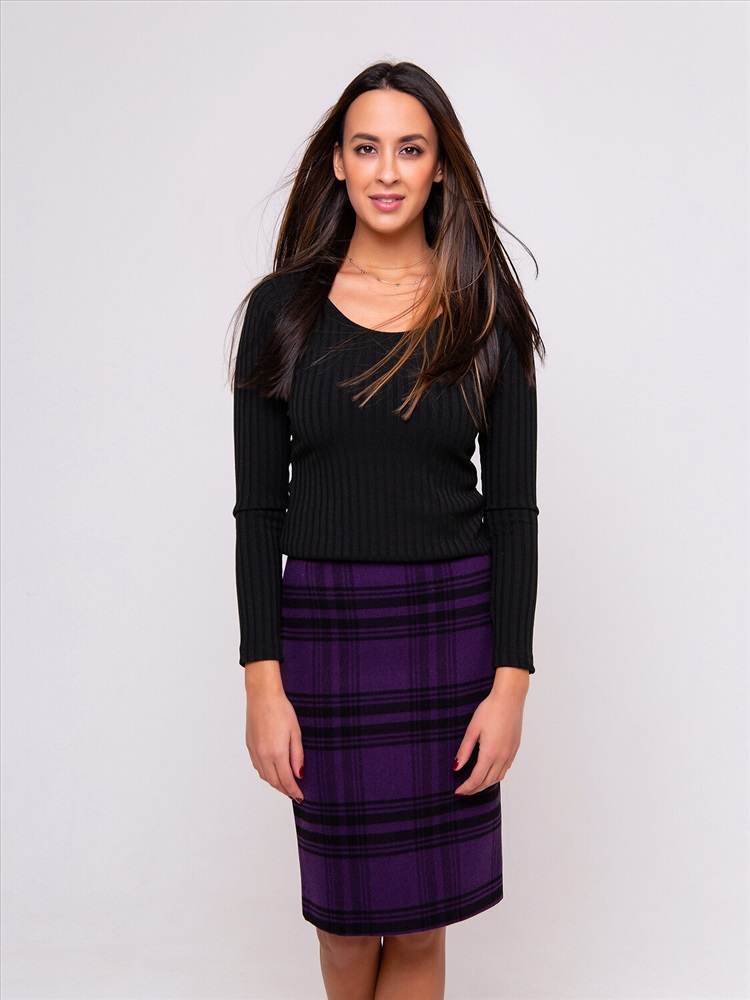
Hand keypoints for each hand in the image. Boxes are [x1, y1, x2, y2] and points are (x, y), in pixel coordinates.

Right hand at [244, 661, 304, 802]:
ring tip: (285, 785)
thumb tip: (299, 774)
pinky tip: (273, 771)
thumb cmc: (281, 710)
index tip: (300, 797)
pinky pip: (257, 767)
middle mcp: (263, 755)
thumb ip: (297, 755)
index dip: (294, 791)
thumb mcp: (296, 732)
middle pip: (274, 782)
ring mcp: (254, 751)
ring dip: (275, 783)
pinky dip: (266, 773)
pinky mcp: (249, 746)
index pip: (286, 780)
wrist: (262, 696)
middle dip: (285, 790)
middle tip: (294, 794)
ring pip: (264, 776)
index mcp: (276, 753)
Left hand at [453, 667, 528, 794]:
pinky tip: (489, 771)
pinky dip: (496, 775)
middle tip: (464, 791)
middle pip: (488, 782)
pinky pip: (505, 769)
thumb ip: (464, 751)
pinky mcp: (515, 748)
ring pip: (498, 777)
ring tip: (474, 784)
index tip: (458, 792)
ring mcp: (510, 753)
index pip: (477, 779)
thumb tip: (456, 768)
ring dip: (486, 784)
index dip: (467, 788)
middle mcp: (502, 757)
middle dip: (475, 789)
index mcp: (490, 753)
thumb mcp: (472, 729)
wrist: (510, 698)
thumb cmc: (490, 710)